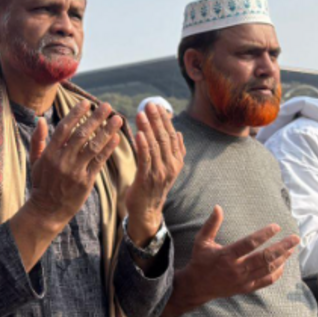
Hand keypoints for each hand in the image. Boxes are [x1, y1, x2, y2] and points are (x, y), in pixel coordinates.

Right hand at [24, 100, 123, 229]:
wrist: (47, 210)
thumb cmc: (41, 183)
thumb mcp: (35, 161)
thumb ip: (38, 140)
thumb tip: (40, 119)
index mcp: (49, 153)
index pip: (64, 129)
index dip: (76, 114)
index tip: (87, 103)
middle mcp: (62, 161)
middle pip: (81, 134)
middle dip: (96, 118)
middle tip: (107, 106)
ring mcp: (75, 171)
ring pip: (93, 147)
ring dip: (107, 131)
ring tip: (118, 119)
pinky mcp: (85, 182)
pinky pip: (99, 162)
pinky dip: (108, 149)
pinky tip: (116, 138)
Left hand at [124, 103, 185, 245]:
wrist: (146, 211)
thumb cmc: (153, 186)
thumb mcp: (166, 168)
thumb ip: (173, 151)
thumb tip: (179, 133)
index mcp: (176, 161)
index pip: (172, 135)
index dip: (164, 119)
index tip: (156, 105)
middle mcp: (171, 166)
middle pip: (165, 138)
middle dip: (157, 119)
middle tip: (149, 104)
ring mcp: (160, 173)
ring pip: (155, 146)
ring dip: (148, 128)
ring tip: (141, 114)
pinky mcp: (147, 179)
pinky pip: (145, 160)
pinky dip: (143, 146)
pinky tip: (138, 134)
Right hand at [160, 205, 298, 316]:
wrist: (198, 286)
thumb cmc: (200, 260)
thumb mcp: (202, 241)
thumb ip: (211, 224)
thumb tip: (218, 207)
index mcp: (226, 255)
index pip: (249, 243)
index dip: (264, 235)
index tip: (276, 226)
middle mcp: (236, 269)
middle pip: (264, 257)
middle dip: (282, 247)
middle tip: (295, 238)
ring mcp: (243, 280)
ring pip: (268, 269)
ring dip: (282, 258)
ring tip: (292, 248)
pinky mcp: (246, 287)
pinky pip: (266, 281)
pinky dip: (277, 273)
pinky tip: (283, 263)